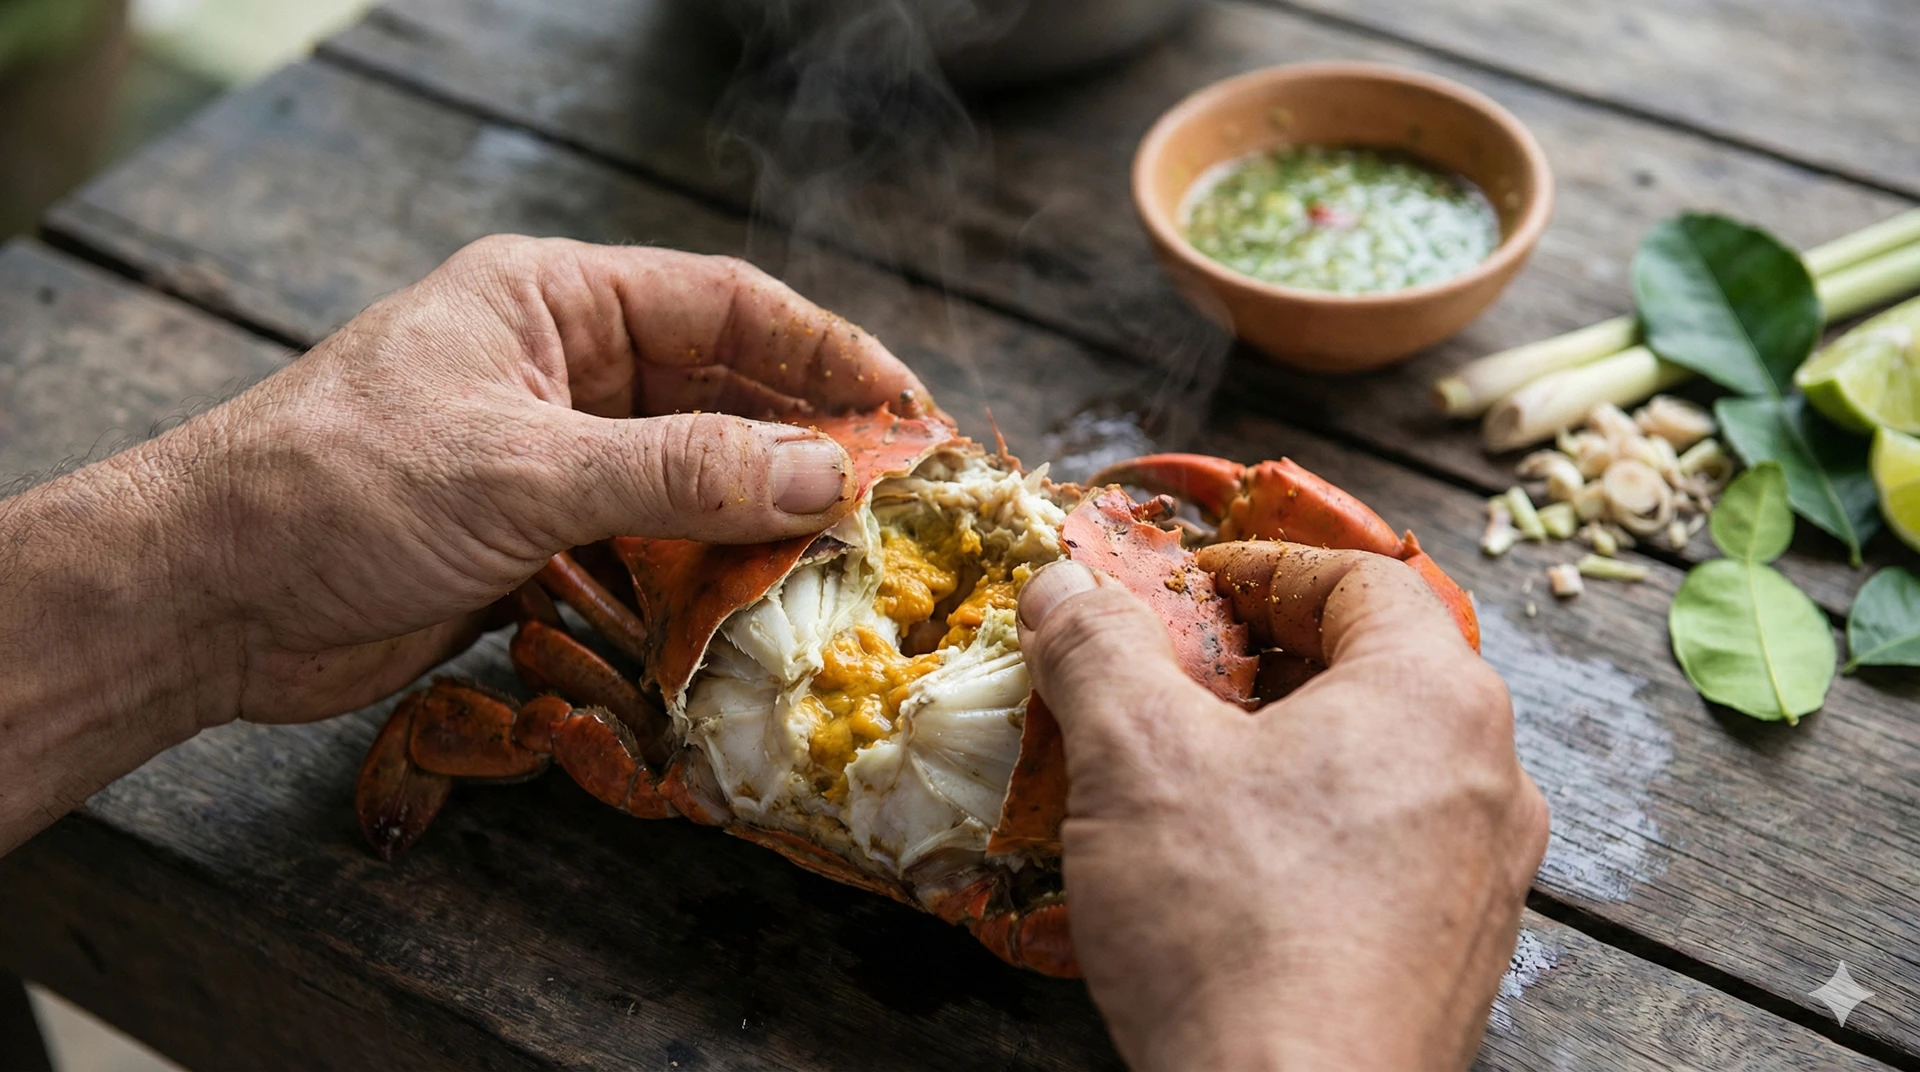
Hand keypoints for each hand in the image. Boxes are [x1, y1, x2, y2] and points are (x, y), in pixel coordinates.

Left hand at [0, 236, 925, 849]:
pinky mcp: (535, 537)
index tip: (907, 405)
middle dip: (803, 440)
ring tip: (843, 562)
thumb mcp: (524, 467)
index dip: (826, 350)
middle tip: (896, 498)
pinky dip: (697, 577)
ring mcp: (550, 455)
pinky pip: (645, 547)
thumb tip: (825, 476)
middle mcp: (561, 368)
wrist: (207, 596)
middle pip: (719, 390)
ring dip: (755, 518)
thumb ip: (681, 472)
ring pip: (688, 476)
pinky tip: (751, 611)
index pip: (724, 303)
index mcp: (553, 300)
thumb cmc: (340, 487)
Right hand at [1016, 544, 1547, 1071]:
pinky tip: (1236, 866)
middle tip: (1174, 676)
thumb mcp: (1134, 757)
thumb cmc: (1230, 924)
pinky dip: (1317, 824)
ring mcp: (1486, 874)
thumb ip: (1098, 649)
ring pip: (1386, 762)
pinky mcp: (1460, 954)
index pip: (1362, 579)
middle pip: (1379, 668)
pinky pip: (1391, 847)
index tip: (1183, 590)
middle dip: (1267, 658)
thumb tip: (1063, 584)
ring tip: (1193, 770)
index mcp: (1436, 697)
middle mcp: (1491, 775)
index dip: (1261, 569)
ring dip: (1290, 744)